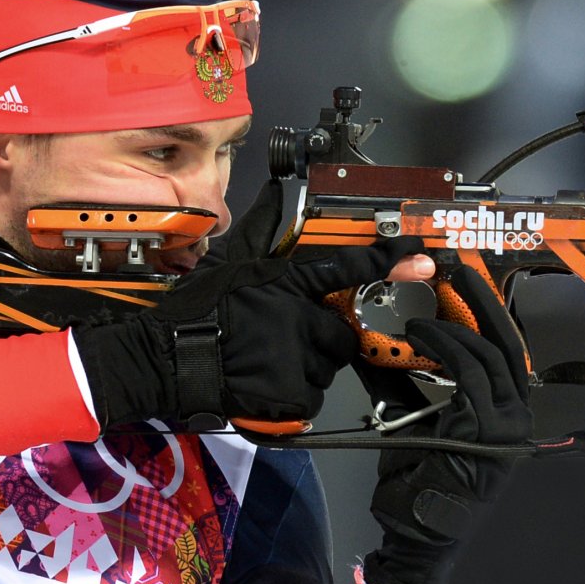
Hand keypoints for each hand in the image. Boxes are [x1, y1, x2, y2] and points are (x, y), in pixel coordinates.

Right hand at [73, 180, 425, 428]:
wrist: (165, 362)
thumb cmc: (195, 312)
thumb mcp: (230, 262)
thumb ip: (261, 230)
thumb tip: (276, 188)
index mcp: (283, 282)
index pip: (346, 266)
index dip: (386, 260)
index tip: (419, 257)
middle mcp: (297, 317)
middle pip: (340, 331)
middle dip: (322, 337)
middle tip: (282, 338)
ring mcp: (297, 358)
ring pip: (327, 366)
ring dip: (308, 366)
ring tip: (265, 361)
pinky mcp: (294, 395)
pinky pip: (313, 395)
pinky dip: (295, 394)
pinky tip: (264, 383)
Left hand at [360, 265, 533, 583]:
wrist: (418, 539)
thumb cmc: (417, 488)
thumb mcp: (414, 425)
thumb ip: (408, 386)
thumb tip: (381, 346)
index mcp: (506, 415)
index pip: (503, 352)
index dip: (485, 314)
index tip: (464, 284)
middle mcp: (516, 418)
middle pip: (505, 344)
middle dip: (481, 302)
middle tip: (459, 269)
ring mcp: (505, 426)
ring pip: (487, 355)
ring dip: (457, 322)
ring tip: (430, 299)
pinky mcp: (485, 431)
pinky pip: (467, 375)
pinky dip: (443, 348)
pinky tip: (419, 334)